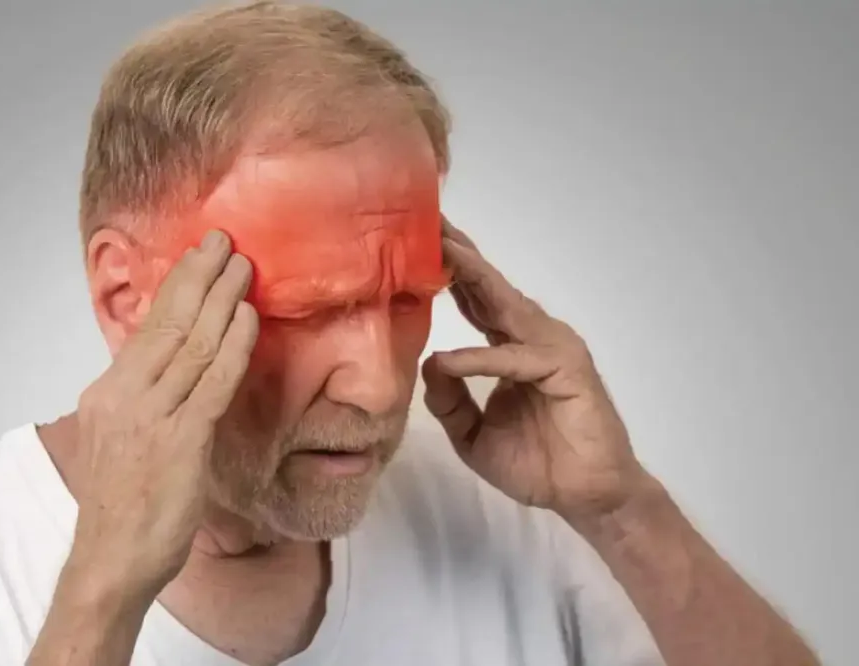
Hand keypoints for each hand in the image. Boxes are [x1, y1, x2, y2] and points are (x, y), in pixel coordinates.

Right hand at [69, 230, 257, 598]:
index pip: (147, 325)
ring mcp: (151, 417)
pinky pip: (211, 382)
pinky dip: (231, 346)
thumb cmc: (121, 504)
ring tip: (243, 266)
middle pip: (167, 321)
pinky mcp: (180, 442)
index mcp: (109, 392)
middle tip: (224, 240)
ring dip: (221, 299)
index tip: (197, 256)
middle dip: (199, 275)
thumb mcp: (123, 437)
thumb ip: (147, 397)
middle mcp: (124, 396)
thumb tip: (173, 363)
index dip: (176, 286)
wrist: (111, 560)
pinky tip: (247, 318)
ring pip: (190, 343)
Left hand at [422, 217, 648, 519]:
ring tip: (440, 247)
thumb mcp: (472, 434)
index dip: (447, 270)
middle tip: (426, 217)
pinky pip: (514, 359)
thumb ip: (449, 400)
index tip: (413, 239)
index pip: (473, 299)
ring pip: (505, 306)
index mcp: (510, 346)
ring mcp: (553, 348)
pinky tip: (450, 359)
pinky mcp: (568, 370)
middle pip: (488, 287)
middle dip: (457, 252)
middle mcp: (532, 336)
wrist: (585, 497)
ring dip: (472, 276)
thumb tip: (428, 363)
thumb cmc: (536, 464)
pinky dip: (480, 359)